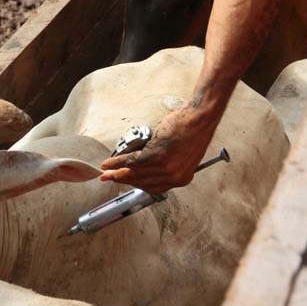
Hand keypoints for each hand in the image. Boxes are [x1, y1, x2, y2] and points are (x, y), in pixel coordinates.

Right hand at [99, 105, 218, 193]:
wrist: (200, 118)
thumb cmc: (193, 130)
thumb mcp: (182, 155)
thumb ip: (167, 165)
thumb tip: (145, 165)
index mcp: (181, 178)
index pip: (153, 187)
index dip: (135, 184)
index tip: (125, 181)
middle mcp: (173, 177)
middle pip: (141, 182)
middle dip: (122, 180)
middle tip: (109, 178)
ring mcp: (165, 168)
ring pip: (134, 173)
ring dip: (116, 172)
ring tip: (106, 171)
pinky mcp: (157, 156)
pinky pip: (133, 161)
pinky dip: (119, 162)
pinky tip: (111, 162)